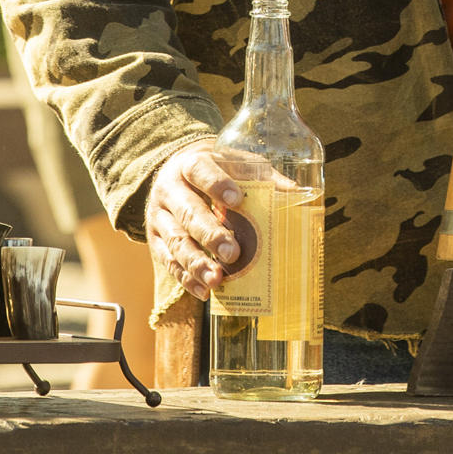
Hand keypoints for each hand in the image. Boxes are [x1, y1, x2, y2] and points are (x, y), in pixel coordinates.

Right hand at [145, 141, 246, 300]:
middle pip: (187, 212)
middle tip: (232, 253)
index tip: (237, 200)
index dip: (216, 185)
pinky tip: (204, 291)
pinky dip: (186, 278)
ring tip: (217, 279)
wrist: (174, 171)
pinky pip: (168, 261)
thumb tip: (297, 194)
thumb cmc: (215, 170)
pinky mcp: (155, 240)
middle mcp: (169, 189)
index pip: (200, 171)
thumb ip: (262, 177)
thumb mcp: (235, 163)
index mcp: (190, 164)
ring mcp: (159, 216)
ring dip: (196, 263)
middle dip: (210, 234)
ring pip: (175, 241)